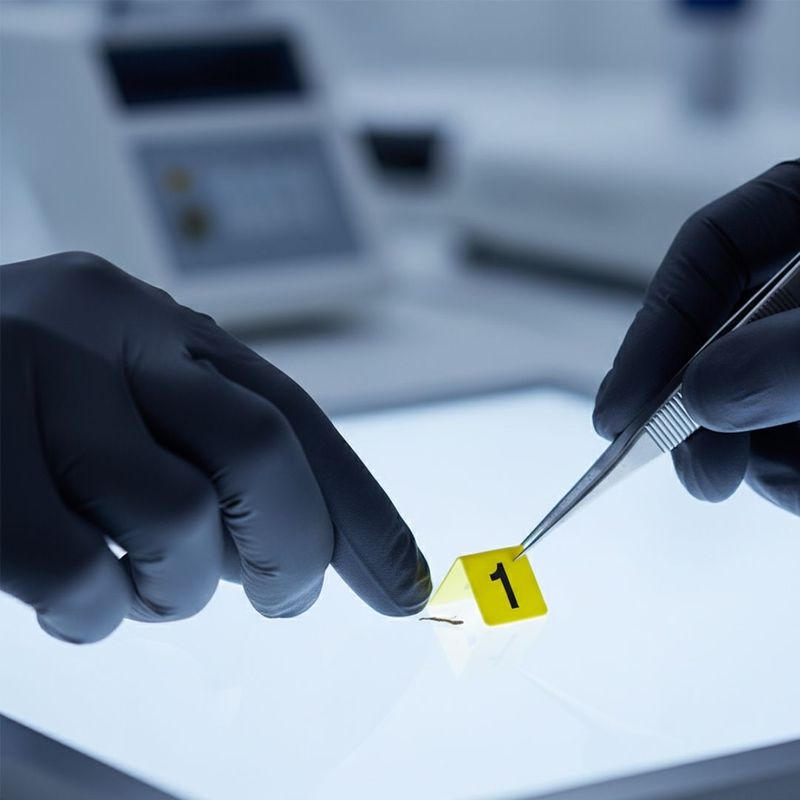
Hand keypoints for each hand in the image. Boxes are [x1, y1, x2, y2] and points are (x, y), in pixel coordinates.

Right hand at [1, 252, 430, 642]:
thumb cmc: (11, 403)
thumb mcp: (118, 402)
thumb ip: (204, 451)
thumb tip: (310, 549)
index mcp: (152, 320)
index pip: (293, 416)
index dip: (361, 507)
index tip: (410, 585)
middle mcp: (99, 326)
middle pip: (256, 450)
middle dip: (292, 544)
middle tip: (279, 592)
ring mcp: (24, 377)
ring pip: (172, 518)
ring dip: (179, 586)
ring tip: (147, 584)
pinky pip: (76, 573)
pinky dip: (97, 611)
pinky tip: (82, 597)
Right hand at [593, 160, 799, 514]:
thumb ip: (797, 350)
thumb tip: (706, 394)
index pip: (710, 250)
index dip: (657, 329)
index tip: (619, 411)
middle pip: (721, 339)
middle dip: (704, 417)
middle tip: (701, 478)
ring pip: (754, 401)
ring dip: (761, 457)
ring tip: (795, 480)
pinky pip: (790, 441)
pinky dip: (793, 474)